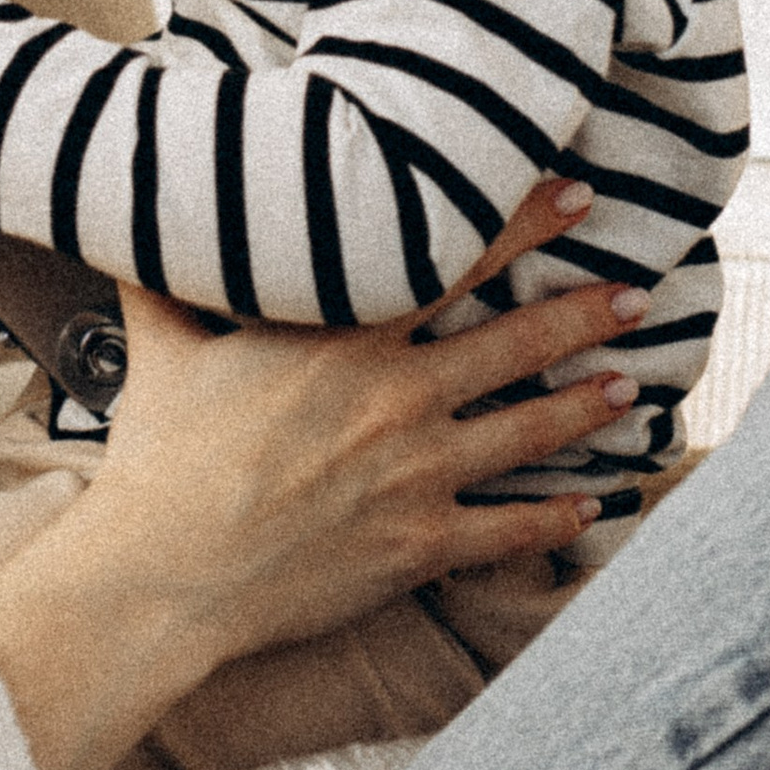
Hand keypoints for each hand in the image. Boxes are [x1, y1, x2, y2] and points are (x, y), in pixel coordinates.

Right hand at [0, 194, 643, 769]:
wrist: (165, 574)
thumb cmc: (158, 460)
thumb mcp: (160, 347)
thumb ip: (164, 276)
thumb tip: (132, 209)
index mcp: (344, 337)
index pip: (453, 259)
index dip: (523, 221)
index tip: (574, 195)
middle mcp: (396, 397)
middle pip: (519, 340)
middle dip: (586, 312)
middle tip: (636, 294)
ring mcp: (417, 474)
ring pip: (530, 429)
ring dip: (587, 406)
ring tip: (629, 386)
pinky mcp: (421, 545)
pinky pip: (510, 529)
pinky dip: (558, 517)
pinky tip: (593, 505)